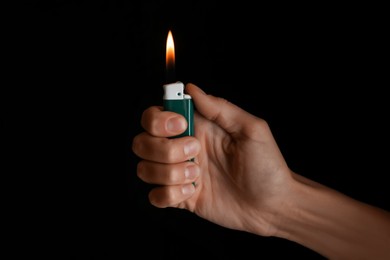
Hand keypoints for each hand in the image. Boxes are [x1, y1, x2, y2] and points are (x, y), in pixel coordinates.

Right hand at [132, 83, 291, 235]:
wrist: (273, 205)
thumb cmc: (267, 166)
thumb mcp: (251, 129)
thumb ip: (220, 107)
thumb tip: (191, 88)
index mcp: (196, 127)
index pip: (155, 115)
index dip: (158, 120)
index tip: (181, 126)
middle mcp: (182, 148)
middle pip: (142, 141)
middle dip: (164, 150)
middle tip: (196, 153)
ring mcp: (179, 174)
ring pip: (144, 169)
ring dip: (169, 174)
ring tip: (198, 176)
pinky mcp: (181, 198)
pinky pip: (155, 196)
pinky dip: (170, 195)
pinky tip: (193, 193)